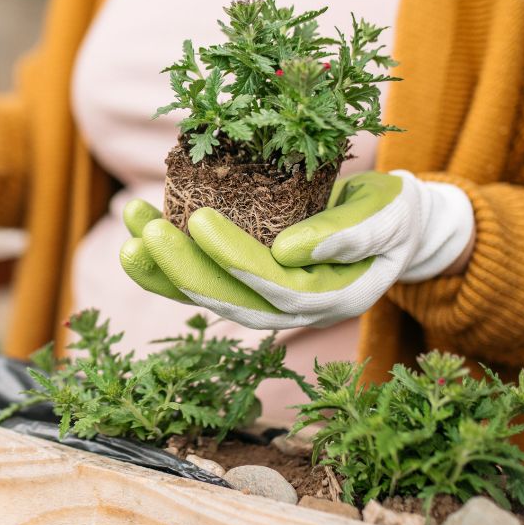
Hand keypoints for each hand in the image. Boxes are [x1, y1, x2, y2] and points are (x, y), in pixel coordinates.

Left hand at [119, 171, 474, 328]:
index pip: (276, 287)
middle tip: (146, 231)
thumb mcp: (387, 215)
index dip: (236, 258)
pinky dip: (166, 264)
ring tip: (130, 232)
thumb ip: (348, 235)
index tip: (200, 220)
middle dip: (183, 268)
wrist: (393, 224)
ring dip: (164, 268)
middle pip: (231, 300)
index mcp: (334, 298)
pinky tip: (135, 238)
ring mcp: (270, 302)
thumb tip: (291, 251)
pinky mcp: (248, 286)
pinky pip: (203, 281)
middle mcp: (296, 311)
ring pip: (209, 295)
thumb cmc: (394, 213)